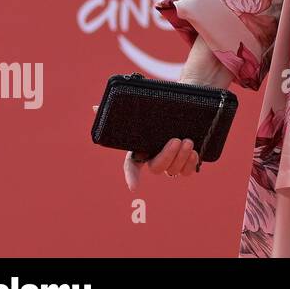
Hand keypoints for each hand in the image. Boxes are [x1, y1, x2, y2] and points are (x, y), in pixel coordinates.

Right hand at [93, 38, 232, 190]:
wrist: (190, 102)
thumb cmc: (164, 106)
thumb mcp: (147, 106)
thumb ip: (124, 109)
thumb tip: (94, 108)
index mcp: (142, 147)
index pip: (132, 165)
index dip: (131, 176)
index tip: (134, 186)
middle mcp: (156, 157)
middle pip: (156, 168)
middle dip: (167, 156)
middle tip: (177, 140)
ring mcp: (172, 161)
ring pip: (173, 170)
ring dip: (181, 158)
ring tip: (189, 141)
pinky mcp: (188, 161)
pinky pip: (187, 171)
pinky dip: (191, 164)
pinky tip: (195, 152)